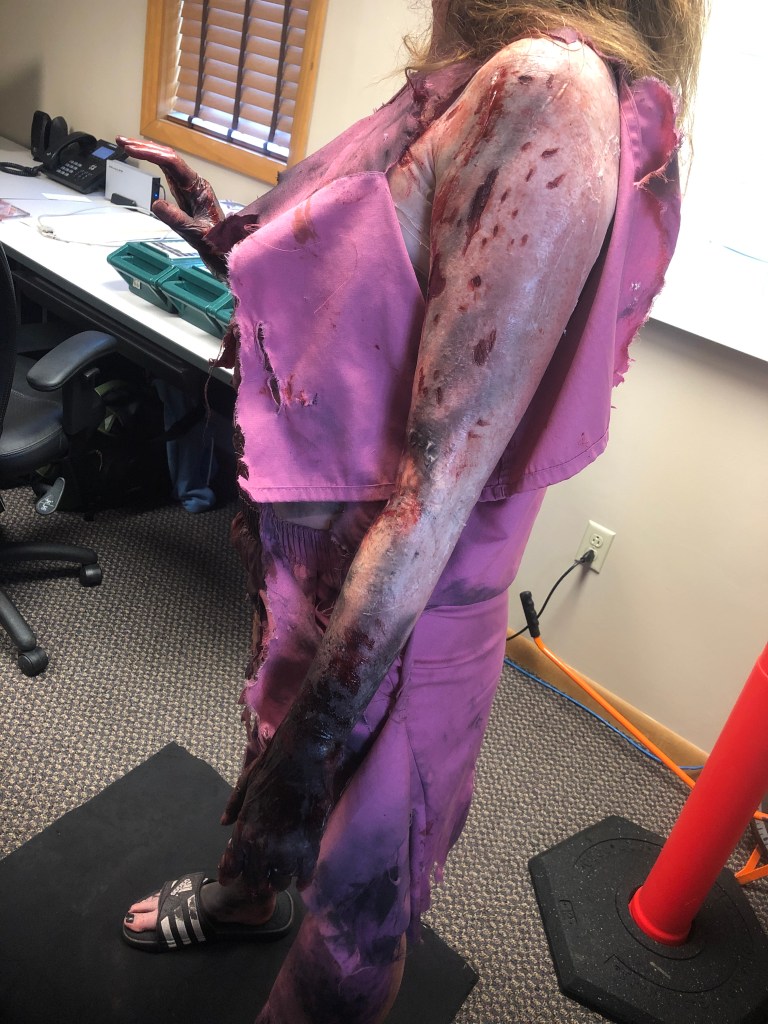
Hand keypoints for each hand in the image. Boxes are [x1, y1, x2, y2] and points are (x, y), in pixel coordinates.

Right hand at [115, 136, 227, 277]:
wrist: (223, 248)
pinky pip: (167, 172)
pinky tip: (142, 156)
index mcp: (198, 187)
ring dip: (147, 151)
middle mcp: (193, 182)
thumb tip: (156, 203)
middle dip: (145, 147)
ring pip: (167, 162)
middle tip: (121, 141)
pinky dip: (153, 162)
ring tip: (125, 145)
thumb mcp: (194, 232)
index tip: (131, 150)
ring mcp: (188, 186)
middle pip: (168, 157)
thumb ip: (176, 218)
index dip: (151, 154)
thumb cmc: (214, 241)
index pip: (172, 163)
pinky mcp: (183, 192)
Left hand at [218, 722, 340, 892]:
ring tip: (283, 874)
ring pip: (281, 881)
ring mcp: (288, 847)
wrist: (303, 755)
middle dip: (257, 881)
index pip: (232, 866)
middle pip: (257, 880)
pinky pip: (305, 873)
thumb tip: (224, 822)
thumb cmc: (272, 765)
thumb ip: (234, 805)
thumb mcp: (245, 782)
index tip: (232, 878)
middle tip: (262, 878)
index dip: (231, 874)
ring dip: (280, 879)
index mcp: (244, 830)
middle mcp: (263, 845)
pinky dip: (303, 878)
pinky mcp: (311, 843)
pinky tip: (302, 879)